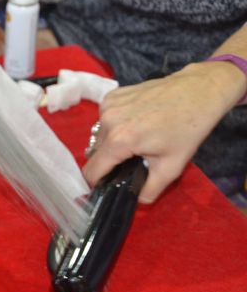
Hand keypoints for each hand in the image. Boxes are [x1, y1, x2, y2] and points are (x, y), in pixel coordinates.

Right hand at [82, 62, 246, 202]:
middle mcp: (107, 121)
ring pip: (98, 135)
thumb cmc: (187, 129)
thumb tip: (136, 200)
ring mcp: (108, 106)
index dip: (97, 183)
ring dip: (110, 143)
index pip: (92, 170)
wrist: (197, 91)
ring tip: (134, 141)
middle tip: (130, 161)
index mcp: (120, 140)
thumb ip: (150, 190)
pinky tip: (133, 123)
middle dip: (109, 161)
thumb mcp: (172, 167)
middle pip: (95, 153)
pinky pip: (104, 119)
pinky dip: (113, 126)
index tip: (108, 186)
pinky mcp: (111, 95)